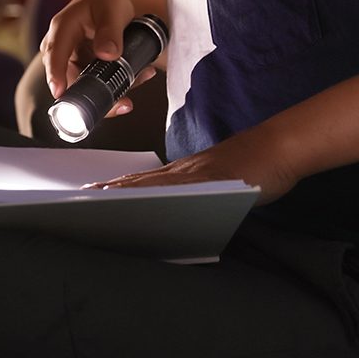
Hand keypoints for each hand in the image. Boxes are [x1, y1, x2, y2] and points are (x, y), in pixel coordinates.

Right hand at [40, 0, 165, 111]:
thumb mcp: (113, 8)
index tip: (60, 92)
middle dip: (91, 95)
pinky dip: (121, 86)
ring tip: (141, 77)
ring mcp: (75, 62)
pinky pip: (100, 86)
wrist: (118, 3)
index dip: (55, 72)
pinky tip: (144, 73)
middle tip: (119, 103)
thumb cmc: (110, 1)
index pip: (54, 52)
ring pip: (86, 87)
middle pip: (67, 78)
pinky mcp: (88, 71)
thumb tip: (107, 54)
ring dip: (113, 91)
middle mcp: (64, 47)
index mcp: (63, 27)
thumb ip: (110, 30)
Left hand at [91, 123, 298, 204]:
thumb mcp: (218, 180)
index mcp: (183, 172)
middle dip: (110, 192)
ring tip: (99, 201)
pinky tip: (144, 202)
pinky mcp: (212, 177)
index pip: (142, 181)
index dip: (115, 188)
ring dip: (126, 192)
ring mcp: (197, 172)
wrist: (278, 147)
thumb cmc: (252, 166)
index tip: (89, 195)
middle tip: (80, 200)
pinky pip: (179, 187)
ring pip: (154, 183)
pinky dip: (158, 194)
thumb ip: (197, 190)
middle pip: (140, 181)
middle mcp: (184, 169)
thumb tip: (177, 210)